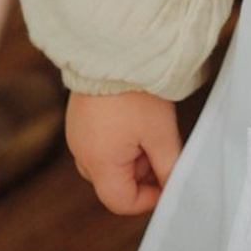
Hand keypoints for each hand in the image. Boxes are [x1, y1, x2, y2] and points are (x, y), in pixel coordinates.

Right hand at [64, 89, 181, 213]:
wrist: (114, 48)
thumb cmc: (137, 93)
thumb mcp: (161, 134)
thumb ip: (168, 167)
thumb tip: (173, 187)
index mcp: (98, 162)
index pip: (121, 202)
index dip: (149, 198)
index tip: (168, 179)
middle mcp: (81, 153)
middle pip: (114, 182)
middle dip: (141, 173)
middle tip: (161, 147)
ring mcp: (76, 134)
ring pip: (108, 162)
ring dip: (131, 155)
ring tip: (149, 128)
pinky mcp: (79, 118)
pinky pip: (99, 142)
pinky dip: (119, 140)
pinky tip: (134, 117)